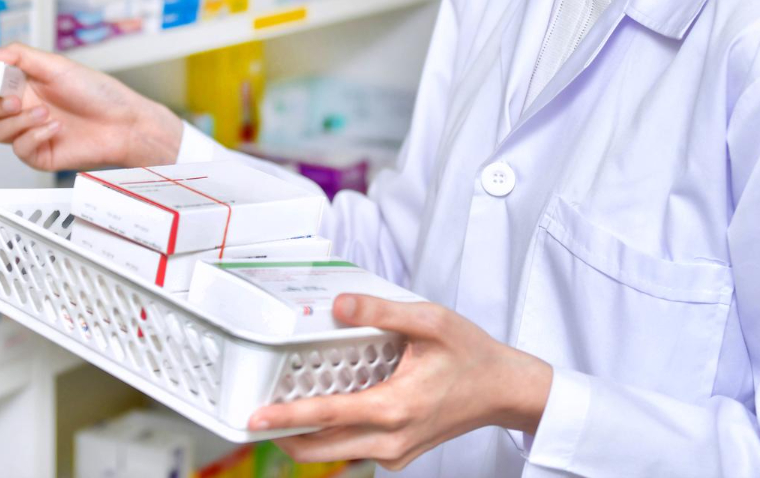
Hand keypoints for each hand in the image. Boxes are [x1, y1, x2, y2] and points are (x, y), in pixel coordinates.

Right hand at [0, 43, 183, 171]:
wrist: (123, 123)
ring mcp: (26, 132)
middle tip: (13, 98)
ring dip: (18, 121)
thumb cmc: (96, 92)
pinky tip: (54, 127)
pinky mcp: (37, 154)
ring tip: (45, 112)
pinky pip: (18, 149)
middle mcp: (18, 109)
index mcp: (18, 84)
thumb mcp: (55, 64)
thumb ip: (16, 57)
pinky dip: (34, 136)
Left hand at [248, 295, 552, 471]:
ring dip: (306, 438)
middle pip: (319, 449)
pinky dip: (334, 436)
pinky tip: (327, 412)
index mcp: (393, 406)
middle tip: (255, 418)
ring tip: (282, 413)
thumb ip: (380, 311)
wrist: (504, 390)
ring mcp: (394, 451)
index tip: (255, 418)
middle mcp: (390, 437)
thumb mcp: (430, 321)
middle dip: (283, 436)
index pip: (325, 416)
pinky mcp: (398, 454)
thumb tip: (339, 304)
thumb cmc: (472, 356)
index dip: (285, 418)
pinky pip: (355, 450)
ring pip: (335, 453)